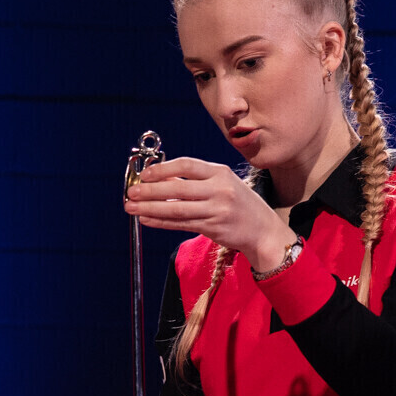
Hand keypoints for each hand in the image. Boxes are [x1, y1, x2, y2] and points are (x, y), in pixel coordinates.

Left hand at [124, 158, 291, 274]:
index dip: (164, 169)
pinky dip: (161, 222)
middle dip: (151, 190)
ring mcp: (217, 210)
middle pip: (179, 189)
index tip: (145, 173)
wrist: (263, 229)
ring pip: (177, 209)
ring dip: (151, 208)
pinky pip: (181, 224)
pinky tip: (146, 219)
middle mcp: (220, 190)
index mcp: (220, 172)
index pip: (187, 165)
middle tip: (132, 192)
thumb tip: (161, 177)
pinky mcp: (213, 228)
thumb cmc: (239, 203)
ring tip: (132, 207)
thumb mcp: (222, 184)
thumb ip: (194, 180)